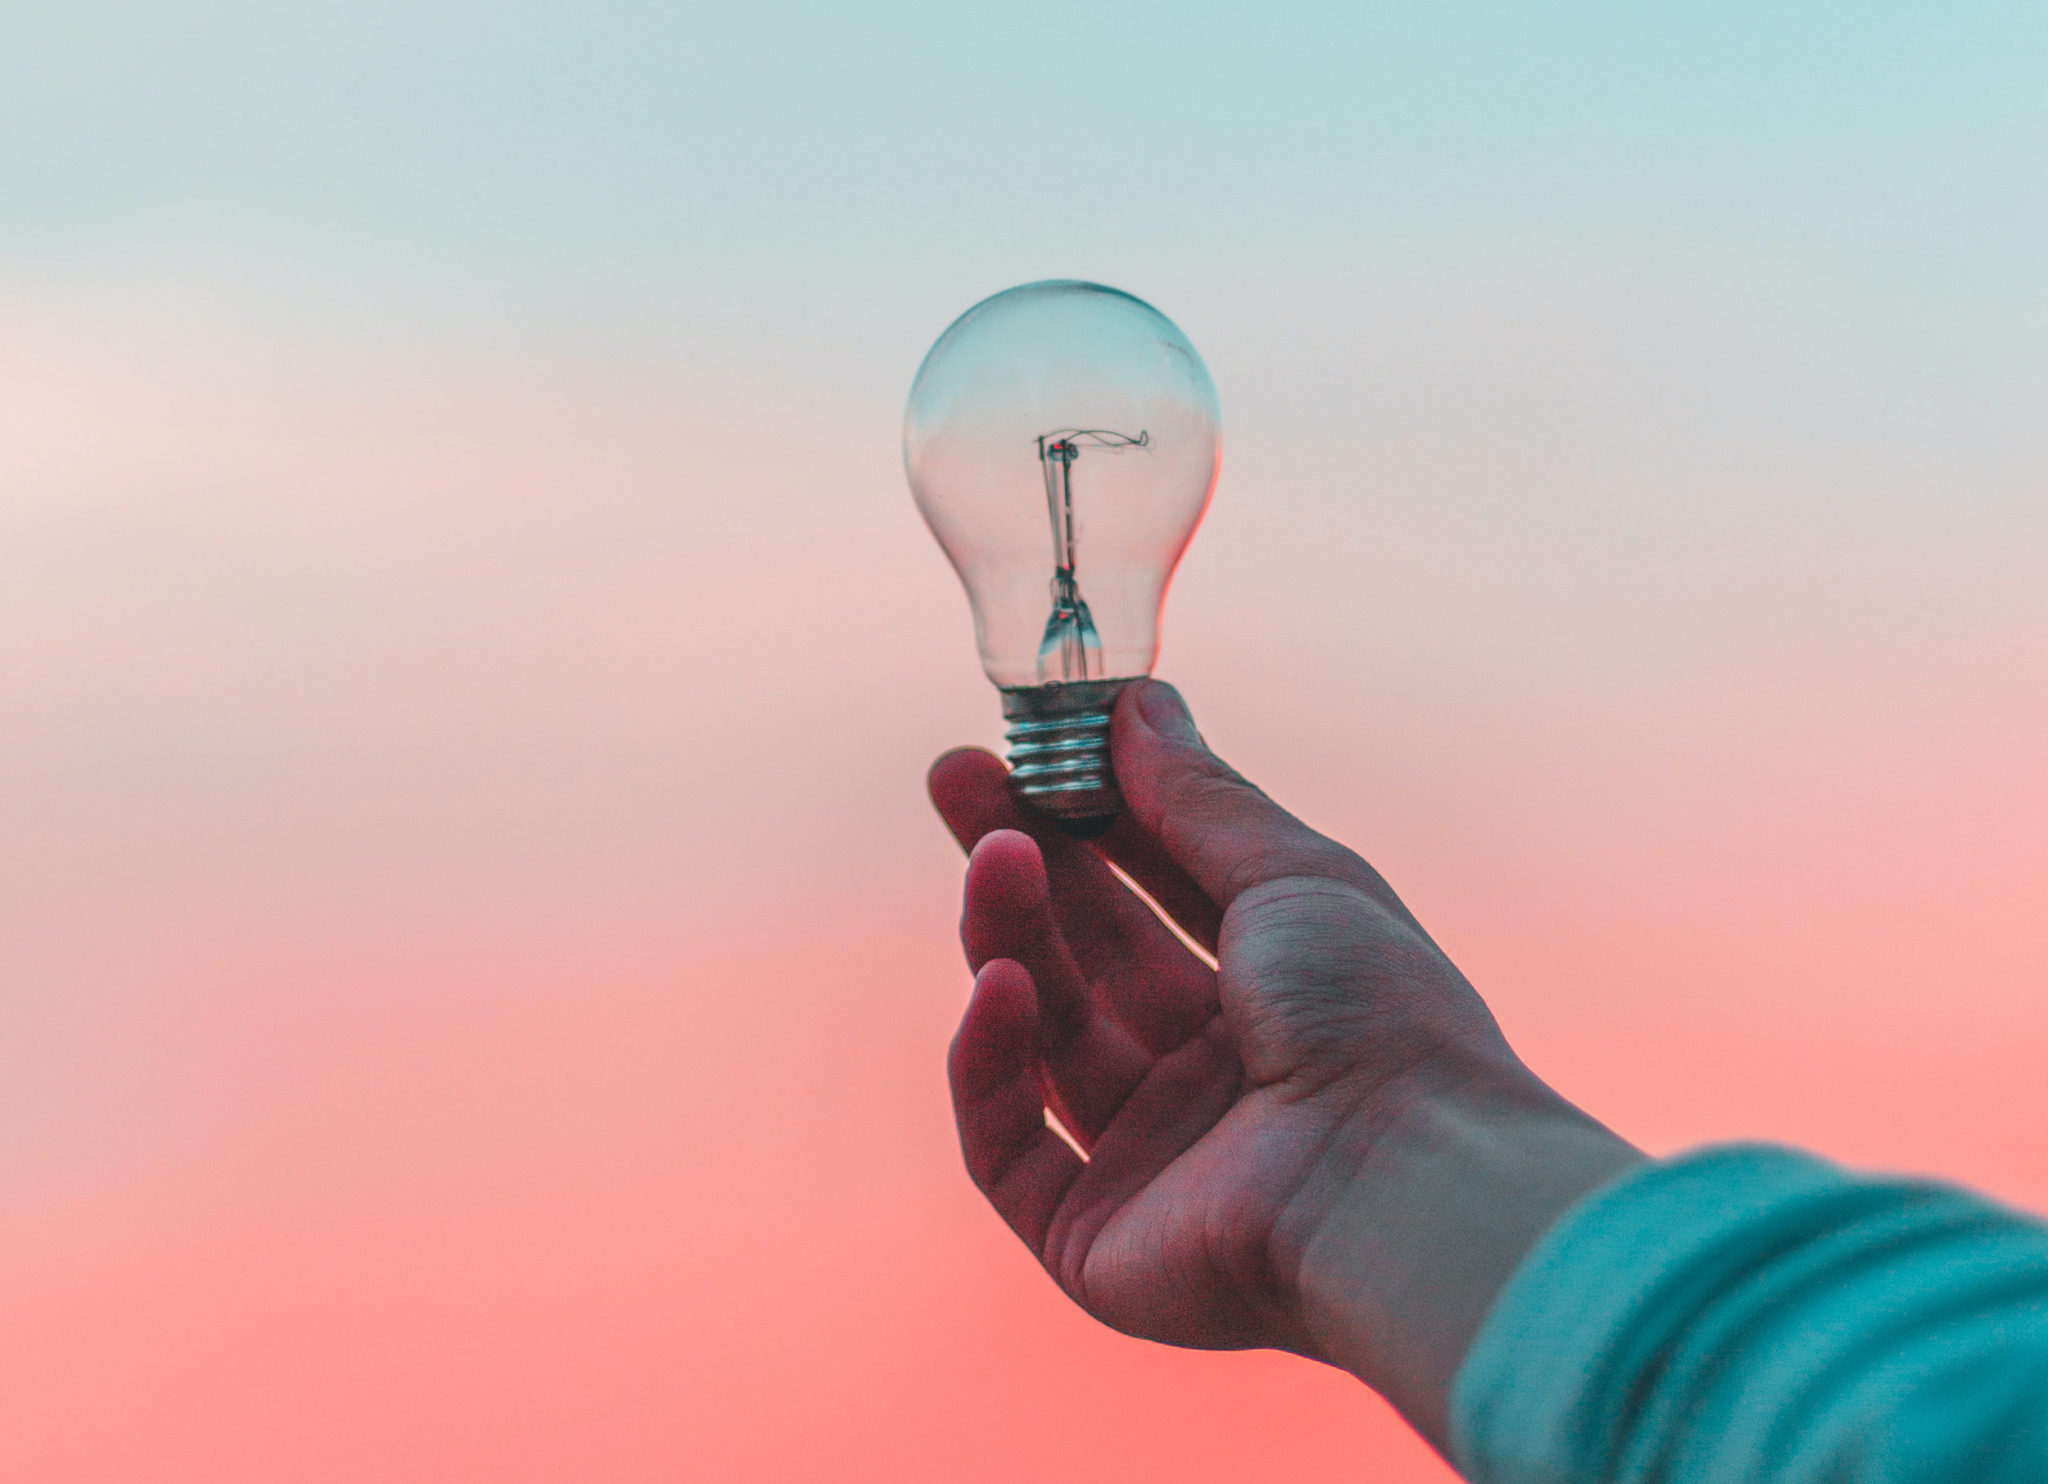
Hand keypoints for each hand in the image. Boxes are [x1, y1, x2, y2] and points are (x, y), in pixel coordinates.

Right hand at [930, 681, 1638, 1448]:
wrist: (1402, 1183)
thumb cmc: (1377, 1017)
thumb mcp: (1293, 875)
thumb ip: (1199, 798)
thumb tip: (1138, 703)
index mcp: (1273, 997)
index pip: (1154, 893)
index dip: (1087, 819)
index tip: (1026, 746)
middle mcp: (1210, 1078)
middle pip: (1085, 956)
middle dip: (1020, 862)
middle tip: (955, 778)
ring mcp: (1151, 1160)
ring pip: (1044, 1036)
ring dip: (1008, 938)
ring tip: (993, 857)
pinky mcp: (1093, 1239)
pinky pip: (1007, 1145)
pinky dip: (990, 1065)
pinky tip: (998, 986)